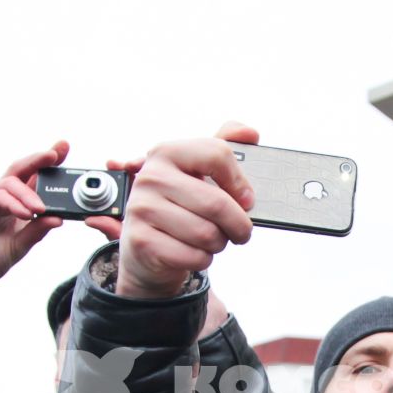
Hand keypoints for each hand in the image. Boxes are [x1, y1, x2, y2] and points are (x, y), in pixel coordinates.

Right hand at [0, 141, 113, 323]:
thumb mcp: (21, 245)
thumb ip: (37, 230)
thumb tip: (58, 218)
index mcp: (15, 203)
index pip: (33, 178)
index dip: (46, 164)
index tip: (63, 150)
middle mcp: (1, 196)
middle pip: (21, 169)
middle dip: (39, 159)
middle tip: (56, 153)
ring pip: (11, 183)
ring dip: (29, 194)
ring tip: (41, 208)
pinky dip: (13, 203)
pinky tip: (25, 213)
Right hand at [114, 125, 257, 298]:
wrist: (145, 247)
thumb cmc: (180, 206)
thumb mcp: (198, 173)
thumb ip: (224, 146)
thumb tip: (250, 133)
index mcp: (166, 152)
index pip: (217, 154)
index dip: (240, 182)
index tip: (246, 199)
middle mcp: (150, 177)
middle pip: (217, 203)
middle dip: (238, 224)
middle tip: (241, 231)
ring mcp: (142, 209)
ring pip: (208, 234)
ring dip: (219, 243)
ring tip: (211, 240)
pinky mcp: (142, 242)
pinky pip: (194, 256)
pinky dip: (203, 259)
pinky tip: (192, 252)